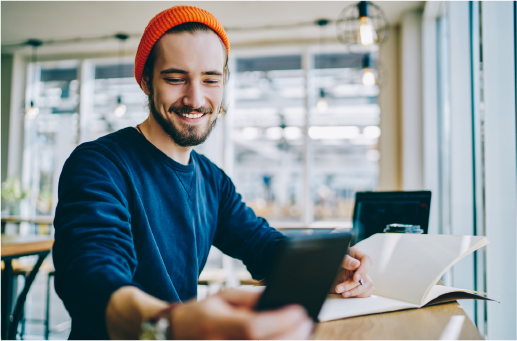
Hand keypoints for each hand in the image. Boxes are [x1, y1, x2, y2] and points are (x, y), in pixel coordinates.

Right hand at [171, 288, 312, 340]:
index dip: (280, 321)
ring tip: (301, 332)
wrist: (175, 336)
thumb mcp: (222, 297)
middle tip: (307, 322)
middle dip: (292, 335)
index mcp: (214, 323)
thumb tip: (280, 299)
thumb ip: (250, 298)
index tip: (300, 311)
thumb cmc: (202, 314)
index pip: (252, 327)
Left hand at [332, 247, 373, 297]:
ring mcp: (360, 277)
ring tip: (343, 293)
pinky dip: (358, 295)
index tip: (355, 278)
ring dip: (355, 292)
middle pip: (365, 276)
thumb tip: (356, 264)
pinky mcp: (358, 286)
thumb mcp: (336, 260)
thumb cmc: (329, 262)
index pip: (367, 260)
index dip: (363, 270)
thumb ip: (346, 260)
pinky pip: (366, 292)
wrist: (321, 273)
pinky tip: (348, 294)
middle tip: (341, 288)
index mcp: (356, 256)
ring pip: (368, 286)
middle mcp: (360, 266)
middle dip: (352, 284)